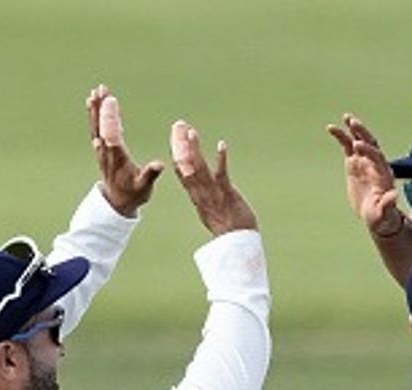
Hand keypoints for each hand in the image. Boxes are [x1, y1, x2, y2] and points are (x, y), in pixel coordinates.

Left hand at [87, 85, 163, 216]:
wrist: (118, 201)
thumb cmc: (134, 193)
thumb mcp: (144, 187)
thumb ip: (150, 174)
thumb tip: (160, 164)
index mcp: (117, 158)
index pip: (111, 134)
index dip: (110, 117)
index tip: (111, 100)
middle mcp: (106, 151)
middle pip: (101, 126)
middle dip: (101, 107)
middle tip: (101, 89)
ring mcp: (102, 150)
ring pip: (97, 125)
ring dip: (96, 108)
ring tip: (97, 90)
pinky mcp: (102, 148)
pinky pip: (97, 128)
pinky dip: (96, 115)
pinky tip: (97, 103)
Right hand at [170, 120, 257, 235]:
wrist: (236, 244)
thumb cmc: (228, 228)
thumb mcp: (211, 210)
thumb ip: (204, 197)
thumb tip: (203, 190)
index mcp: (196, 196)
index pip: (182, 170)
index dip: (177, 151)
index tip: (175, 134)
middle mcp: (200, 194)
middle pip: (186, 166)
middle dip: (181, 144)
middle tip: (178, 124)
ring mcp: (213, 194)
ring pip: (199, 169)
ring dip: (195, 149)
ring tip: (191, 131)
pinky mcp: (227, 195)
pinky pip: (222, 175)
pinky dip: (220, 159)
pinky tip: (221, 144)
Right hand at [326, 114, 402, 237]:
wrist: (376, 216)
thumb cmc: (382, 216)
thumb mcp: (384, 212)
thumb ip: (388, 203)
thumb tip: (393, 195)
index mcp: (384, 173)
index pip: (377, 156)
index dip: (368, 150)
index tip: (357, 146)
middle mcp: (375, 164)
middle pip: (371, 143)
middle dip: (363, 133)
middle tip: (353, 123)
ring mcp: (364, 161)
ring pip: (359, 141)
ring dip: (354, 130)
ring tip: (345, 118)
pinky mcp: (353, 163)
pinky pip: (347, 146)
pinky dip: (341, 137)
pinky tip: (331, 128)